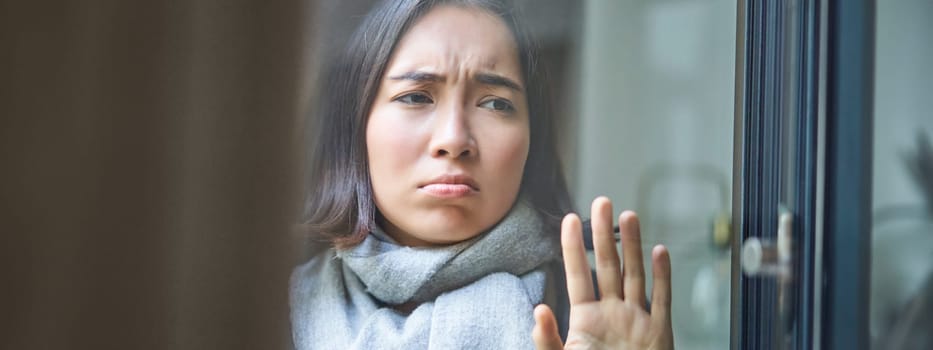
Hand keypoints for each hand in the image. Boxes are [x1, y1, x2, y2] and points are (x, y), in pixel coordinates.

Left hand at [533, 197, 673, 349]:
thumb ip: (548, 340)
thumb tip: (539, 311)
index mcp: (586, 319)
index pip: (577, 274)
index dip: (574, 247)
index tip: (569, 219)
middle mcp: (612, 313)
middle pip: (608, 265)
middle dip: (604, 234)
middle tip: (602, 201)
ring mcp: (637, 319)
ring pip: (635, 274)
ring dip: (633, 246)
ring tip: (628, 216)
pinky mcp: (660, 332)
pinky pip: (663, 299)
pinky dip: (663, 275)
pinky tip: (660, 251)